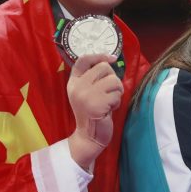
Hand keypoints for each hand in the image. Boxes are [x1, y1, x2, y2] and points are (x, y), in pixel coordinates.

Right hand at [67, 54, 122, 169]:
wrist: (89, 136)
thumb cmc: (94, 112)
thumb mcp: (88, 92)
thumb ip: (94, 78)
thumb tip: (109, 60)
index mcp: (74, 82)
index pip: (83, 60)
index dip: (99, 55)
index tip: (112, 58)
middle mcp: (77, 87)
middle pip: (103, 67)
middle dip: (113, 79)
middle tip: (109, 93)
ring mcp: (85, 95)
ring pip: (113, 80)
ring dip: (117, 92)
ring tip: (109, 102)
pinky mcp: (96, 104)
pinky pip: (116, 94)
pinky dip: (117, 102)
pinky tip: (109, 110)